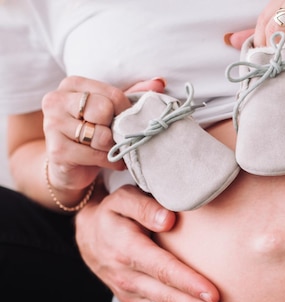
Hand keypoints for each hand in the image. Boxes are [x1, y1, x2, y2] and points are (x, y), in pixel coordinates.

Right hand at [41, 76, 165, 193]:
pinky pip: (95, 155)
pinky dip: (109, 161)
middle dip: (116, 129)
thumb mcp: (114, 110)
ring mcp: (52, 125)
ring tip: (110, 149)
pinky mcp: (56, 150)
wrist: (71, 165)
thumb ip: (135, 94)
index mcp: (72, 85)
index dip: (127, 112)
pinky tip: (109, 161)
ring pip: (101, 135)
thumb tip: (160, 82)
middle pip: (104, 110)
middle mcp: (56, 100)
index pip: (112, 94)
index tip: (125, 121)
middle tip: (114, 136)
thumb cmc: (95, 132)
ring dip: (113, 147)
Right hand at [75, 185, 229, 301]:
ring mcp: (129, 296)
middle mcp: (126, 277)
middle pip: (167, 298)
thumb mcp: (124, 199)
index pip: (162, 269)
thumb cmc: (116, 215)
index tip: (213, 293)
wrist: (90, 238)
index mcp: (127, 250)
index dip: (188, 283)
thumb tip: (168, 219)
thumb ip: (145, 206)